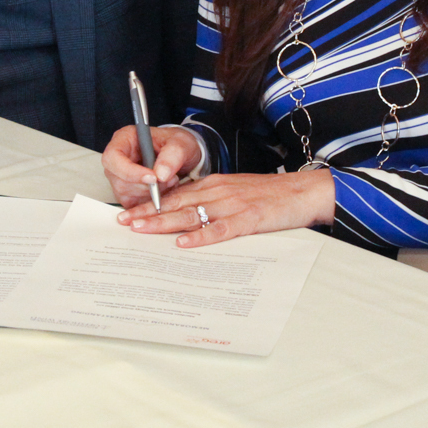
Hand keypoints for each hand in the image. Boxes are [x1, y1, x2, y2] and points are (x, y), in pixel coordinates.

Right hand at [101, 125, 200, 208]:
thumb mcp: (180, 143)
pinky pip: (134, 204)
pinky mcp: (127, 193)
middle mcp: (118, 159)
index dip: (129, 171)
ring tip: (170, 181)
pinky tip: (164, 189)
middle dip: (146, 186)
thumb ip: (172, 156)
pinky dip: (152, 201)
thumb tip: (160, 174)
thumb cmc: (176, 144)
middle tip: (169, 179)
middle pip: (119, 180)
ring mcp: (120, 177)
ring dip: (151, 194)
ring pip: (126, 195)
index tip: (153, 178)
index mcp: (124, 139)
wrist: (181, 155)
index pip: (113, 158)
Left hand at [115, 170, 335, 248]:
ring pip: (191, 214)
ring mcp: (232, 204)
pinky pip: (220, 229)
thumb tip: (187, 220)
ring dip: (163, 223)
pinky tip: (184, 243)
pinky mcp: (249, 218)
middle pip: (176, 203)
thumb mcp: (236, 192)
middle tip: (123, 222)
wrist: (304, 191)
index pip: (175, 195)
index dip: (149, 204)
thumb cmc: (270, 195)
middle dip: (147, 213)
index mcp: (214, 184)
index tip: (128, 212)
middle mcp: (218, 191)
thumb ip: (212, 202)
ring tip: (140, 229)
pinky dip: (201, 236)